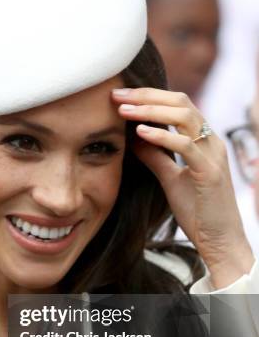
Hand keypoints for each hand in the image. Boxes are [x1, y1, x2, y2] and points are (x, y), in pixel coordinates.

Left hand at [112, 87, 253, 288]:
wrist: (220, 243)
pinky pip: (186, 146)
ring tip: (123, 110)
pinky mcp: (210, 173)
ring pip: (185, 117)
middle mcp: (211, 142)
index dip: (148, 97)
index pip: (177, 105)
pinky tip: (139, 132)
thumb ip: (156, 156)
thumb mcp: (170, 179)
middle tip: (116, 94)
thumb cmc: (198, 212)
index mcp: (203, 141)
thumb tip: (135, 137)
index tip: (119, 96)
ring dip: (150, 110)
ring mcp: (213, 156)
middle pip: (180, 102)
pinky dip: (161, 136)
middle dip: (146, 95)